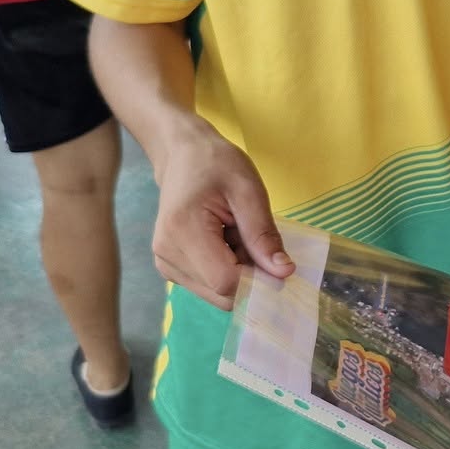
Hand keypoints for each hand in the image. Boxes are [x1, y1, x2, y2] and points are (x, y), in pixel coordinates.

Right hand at [152, 125, 292, 307]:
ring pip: (217, 293)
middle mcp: (166, 255)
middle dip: (248, 275)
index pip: (225, 282)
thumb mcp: (248, 190)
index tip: (273, 256)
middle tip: (251, 237)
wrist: (182, 155)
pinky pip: (209, 286)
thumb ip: (264, 234)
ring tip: (234, 235)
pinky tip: (224, 242)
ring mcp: (165, 264)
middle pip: (221, 293)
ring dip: (237, 272)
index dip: (257, 278)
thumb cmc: (215, 164)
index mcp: (182, 231)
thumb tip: (284, 273)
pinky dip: (225, 270)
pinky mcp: (170, 269)